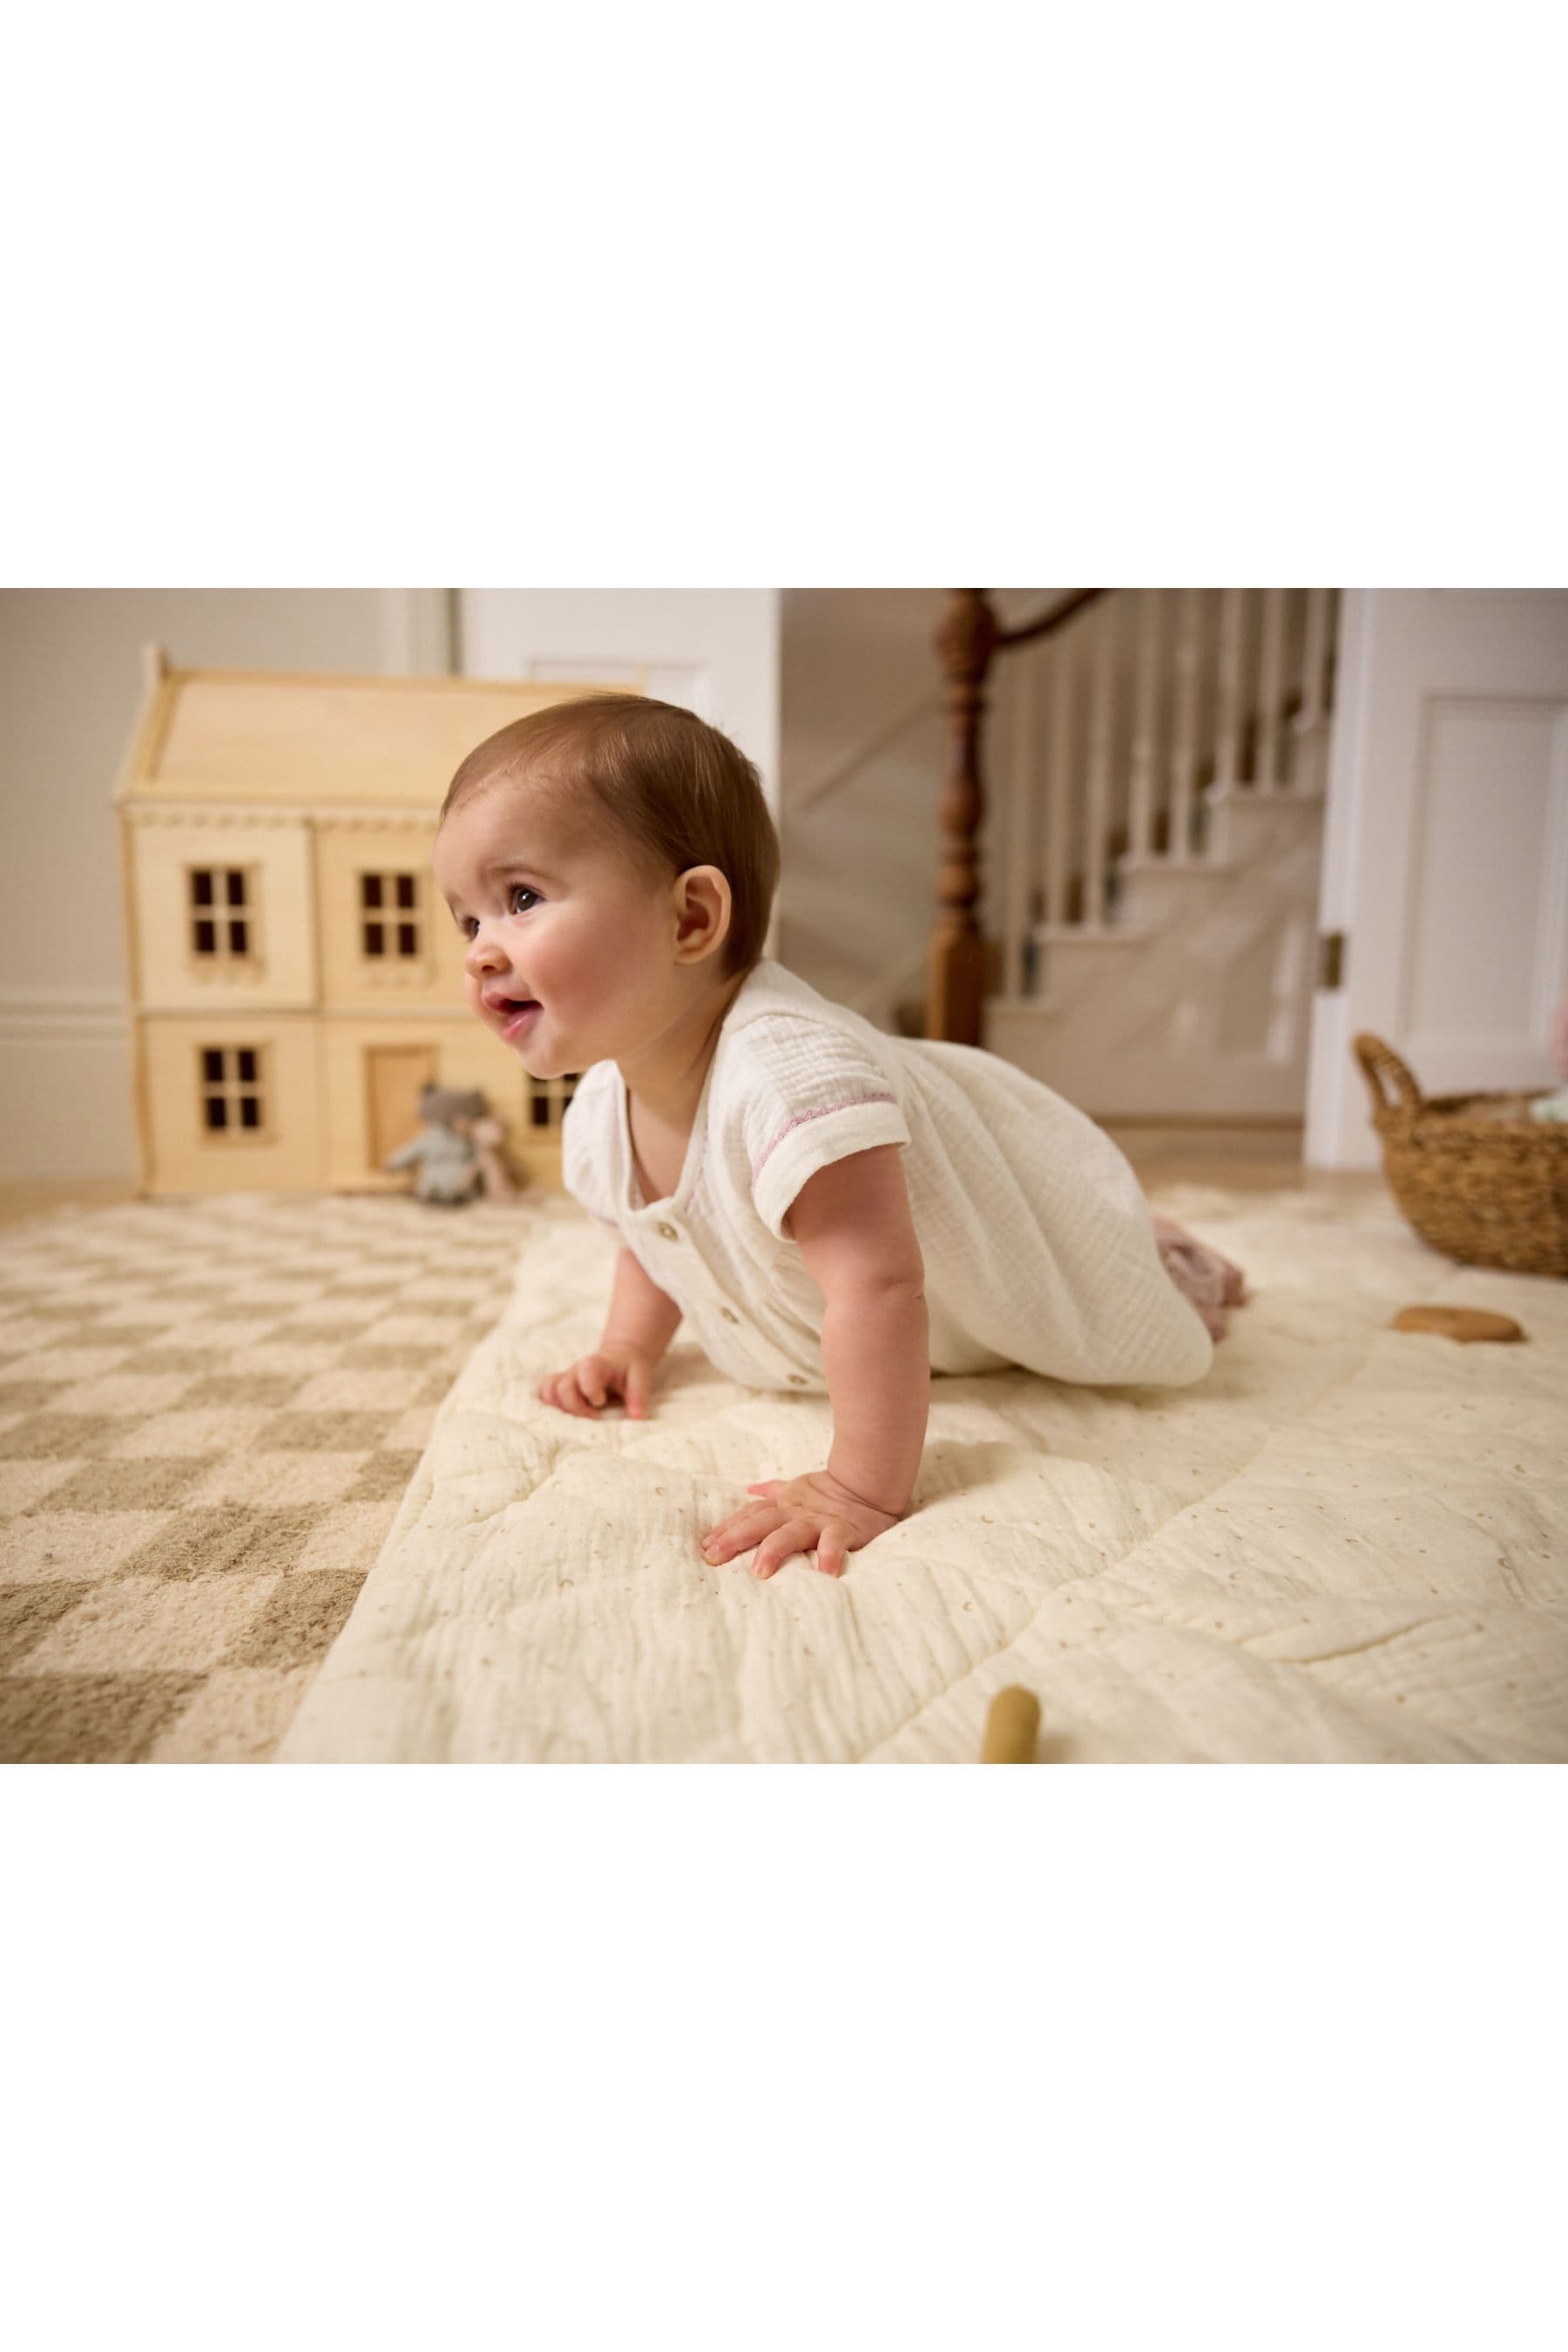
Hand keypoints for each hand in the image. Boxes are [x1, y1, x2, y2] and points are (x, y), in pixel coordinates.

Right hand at [538, 1341, 657, 1419]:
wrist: (620, 1356)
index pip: (585, 1371)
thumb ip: (638, 1394)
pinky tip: (568, 1414)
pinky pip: (546, 1394)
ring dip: (561, 1408)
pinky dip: (551, 1406)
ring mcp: (567, 1378)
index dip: (590, 1389)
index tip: (601, 1401)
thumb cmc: (629, 1368)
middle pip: (563, 1388)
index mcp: (597, 1364)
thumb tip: (637, 1416)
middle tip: (596, 1415)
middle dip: (577, 1407)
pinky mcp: (561, 1386)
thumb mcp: (640, 1376)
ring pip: (549, 1391)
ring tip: (581, 1415)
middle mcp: (577, 1370)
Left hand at [700, 1468, 903, 1579]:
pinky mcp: (844, 1530)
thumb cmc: (828, 1493)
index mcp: (782, 1506)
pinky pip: (835, 1541)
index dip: (726, 1529)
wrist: (868, 1485)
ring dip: (774, 1549)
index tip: (704, 1546)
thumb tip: (749, 1489)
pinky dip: (829, 1555)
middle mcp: (795, 1513)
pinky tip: (824, 1573)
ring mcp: (818, 1521)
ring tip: (760, 1571)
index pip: (748, 1515)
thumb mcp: (796, 1490)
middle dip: (735, 1538)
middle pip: (760, 1523)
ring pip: (791, 1532)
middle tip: (714, 1557)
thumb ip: (772, 1492)